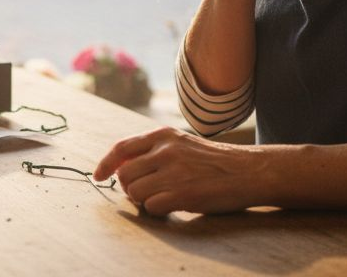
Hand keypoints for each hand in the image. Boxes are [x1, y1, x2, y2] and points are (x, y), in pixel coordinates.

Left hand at [92, 126, 271, 215]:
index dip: (105, 164)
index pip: (121, 148)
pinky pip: (151, 207)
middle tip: (145, 192)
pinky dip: (156, 211)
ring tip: (162, 198)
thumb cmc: (214, 161)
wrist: (249, 171)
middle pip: (125, 174)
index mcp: (164, 135)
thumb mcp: (182, 143)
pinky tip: (172, 206)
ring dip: (143, 200)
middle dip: (129, 187)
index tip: (98, 175)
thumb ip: (154, 150)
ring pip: (134, 192)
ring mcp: (173, 172)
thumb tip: (122, 166)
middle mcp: (165, 151)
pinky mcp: (182, 194)